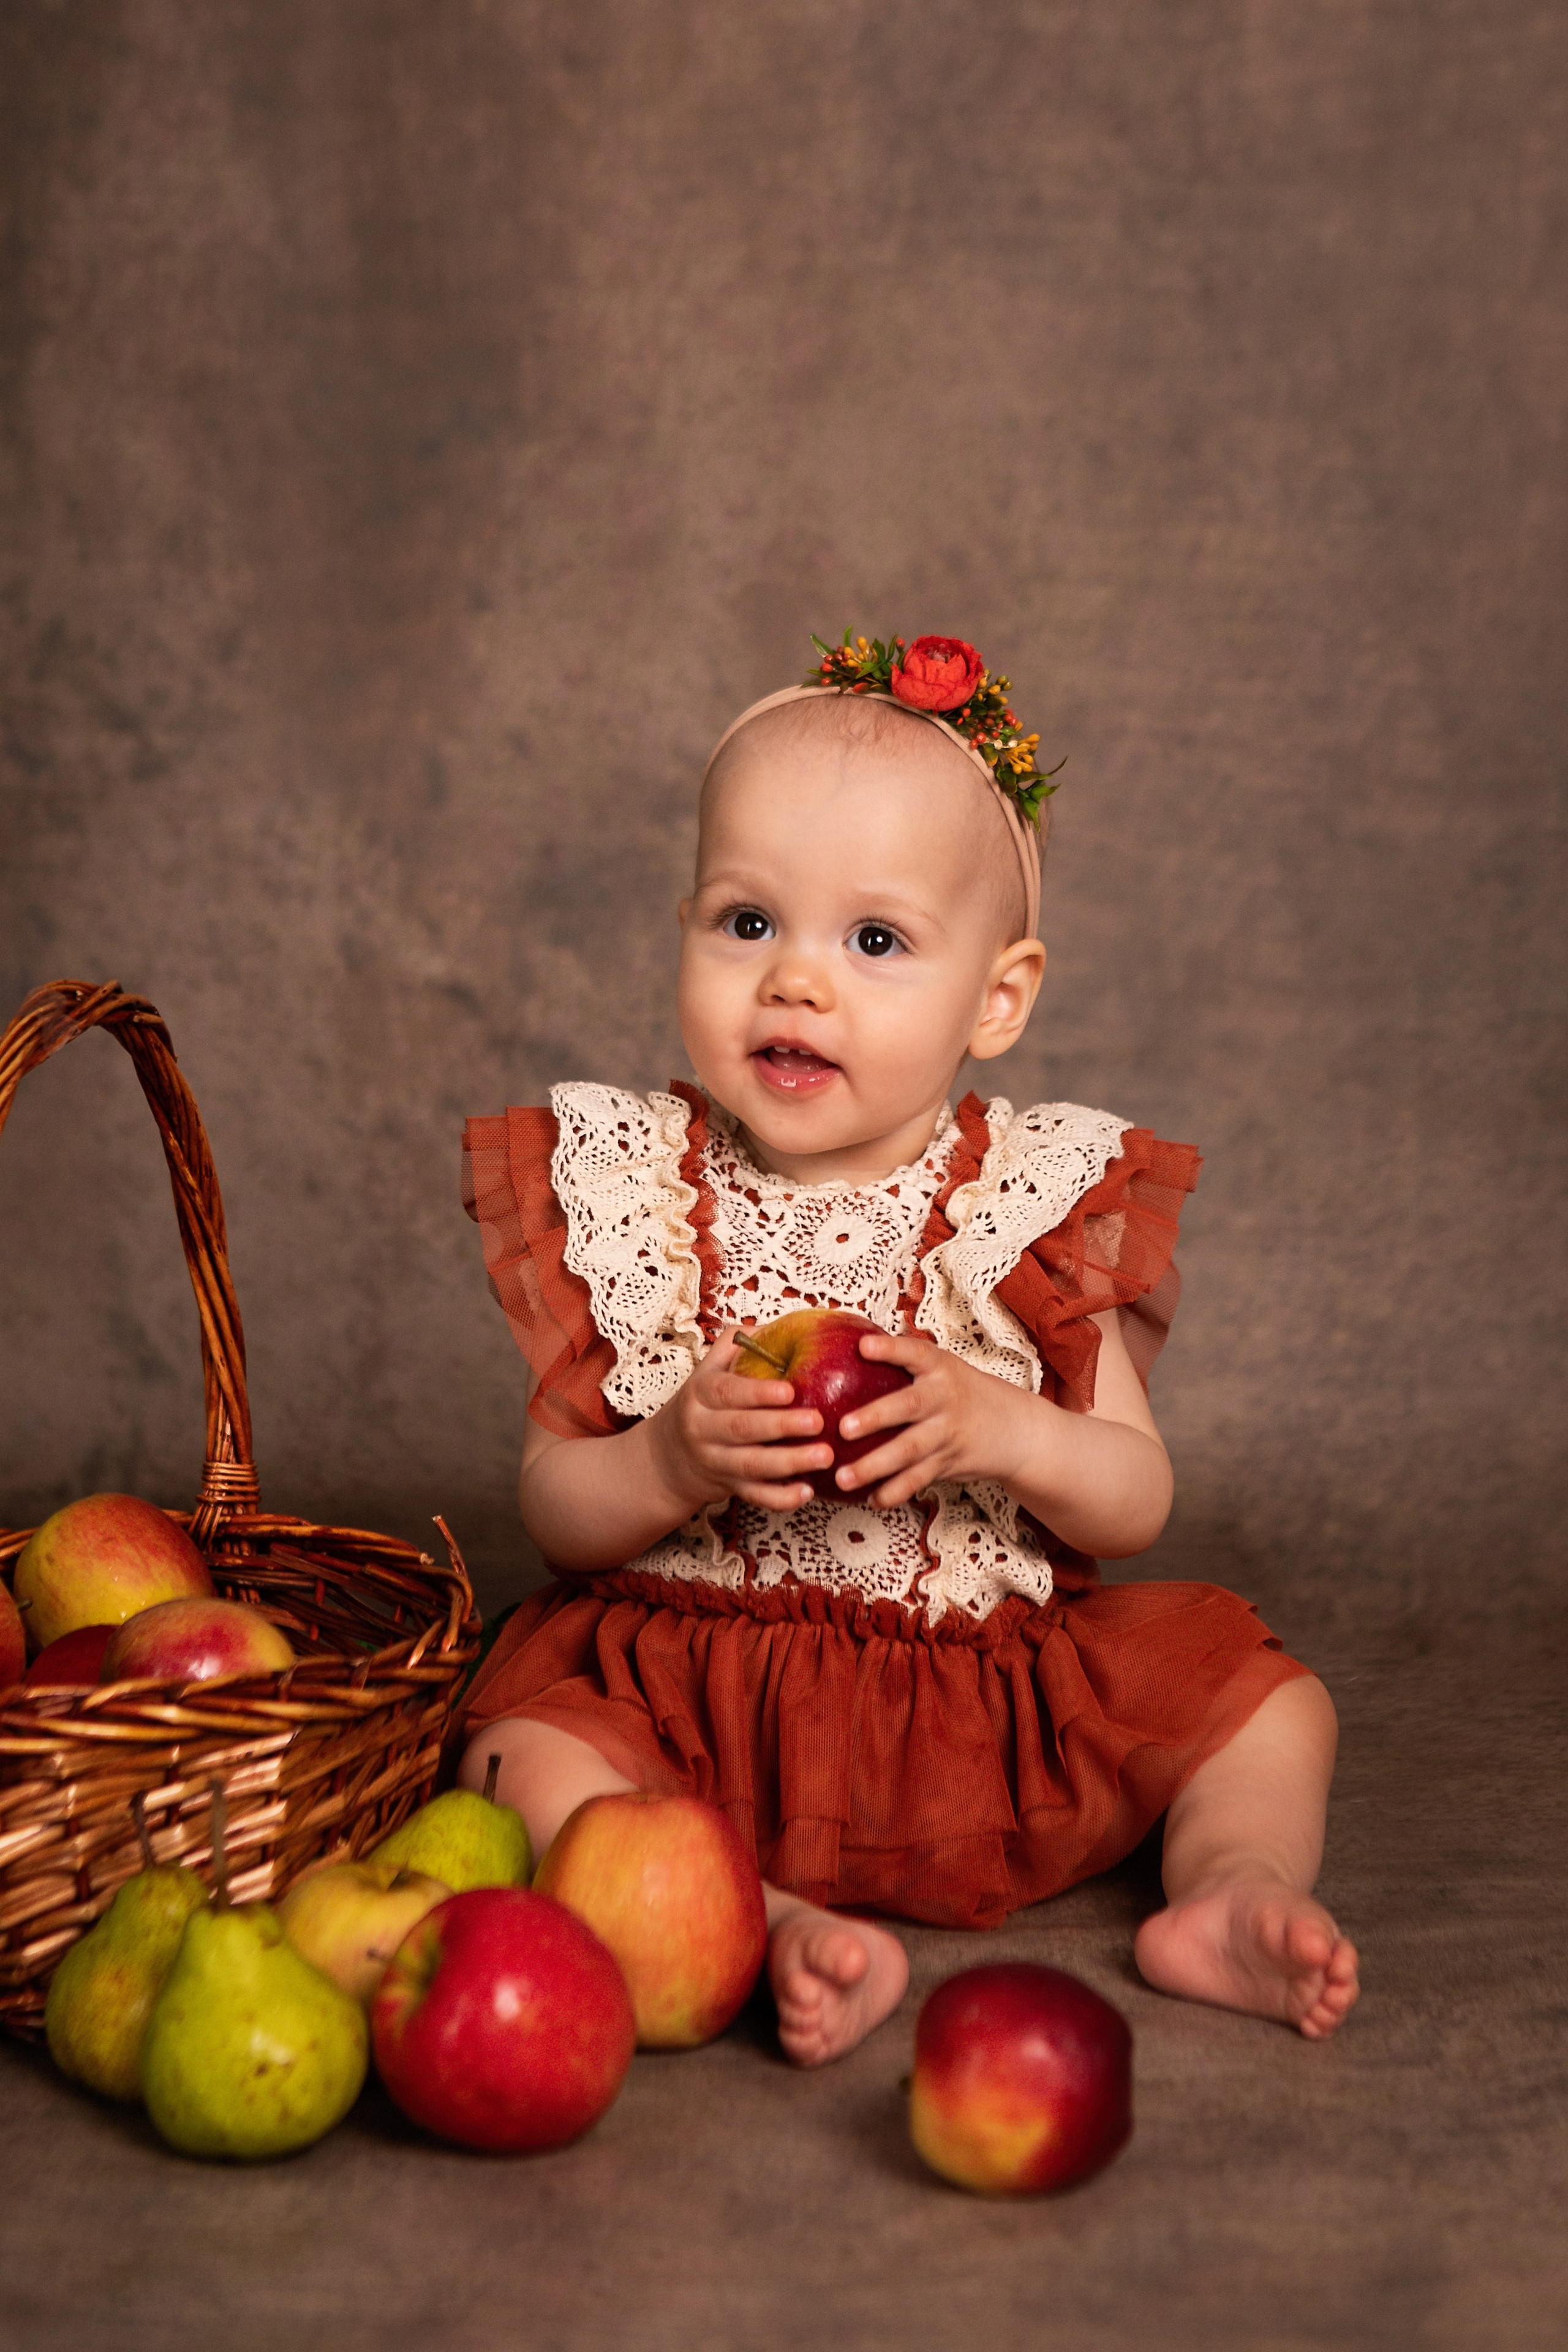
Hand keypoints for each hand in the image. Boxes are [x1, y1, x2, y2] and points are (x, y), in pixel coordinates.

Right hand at [646, 1330, 832, 1514]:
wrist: (670, 1457)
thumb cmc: (704, 1404)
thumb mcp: (708, 1370)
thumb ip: (736, 1346)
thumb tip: (775, 1324)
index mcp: (700, 1395)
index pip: (727, 1392)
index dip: (757, 1393)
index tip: (790, 1390)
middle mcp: (703, 1429)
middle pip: (741, 1429)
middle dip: (781, 1427)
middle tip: (818, 1422)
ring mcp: (716, 1462)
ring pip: (751, 1466)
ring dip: (789, 1463)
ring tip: (825, 1456)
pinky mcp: (729, 1488)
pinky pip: (755, 1497)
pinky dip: (780, 1498)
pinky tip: (807, 1491)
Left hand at [834, 1332, 1031, 1509]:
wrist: (1012, 1428)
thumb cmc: (960, 1392)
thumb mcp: (941, 1368)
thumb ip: (904, 1362)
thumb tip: (846, 1348)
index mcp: (940, 1368)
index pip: (915, 1353)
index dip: (890, 1349)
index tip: (863, 1346)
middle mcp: (944, 1398)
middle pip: (909, 1406)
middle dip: (876, 1417)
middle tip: (843, 1428)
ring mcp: (946, 1433)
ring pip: (909, 1450)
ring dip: (874, 1466)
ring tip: (843, 1477)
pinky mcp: (947, 1463)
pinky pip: (918, 1479)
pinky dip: (894, 1492)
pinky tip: (871, 1499)